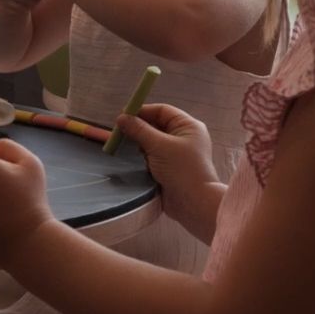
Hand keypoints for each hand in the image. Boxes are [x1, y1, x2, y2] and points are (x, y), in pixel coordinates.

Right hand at [118, 103, 220, 226]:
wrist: (193, 202)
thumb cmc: (181, 169)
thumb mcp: (158, 146)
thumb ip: (139, 130)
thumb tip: (121, 118)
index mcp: (188, 126)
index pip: (162, 111)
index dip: (142, 111)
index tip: (123, 116)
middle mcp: (185, 136)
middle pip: (157, 124)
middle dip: (139, 128)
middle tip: (121, 132)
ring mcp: (178, 152)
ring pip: (153, 140)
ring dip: (141, 144)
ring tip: (132, 149)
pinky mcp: (171, 166)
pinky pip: (154, 154)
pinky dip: (145, 156)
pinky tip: (140, 161)